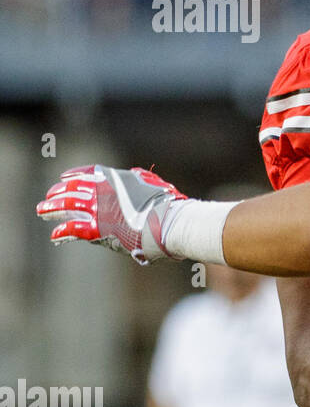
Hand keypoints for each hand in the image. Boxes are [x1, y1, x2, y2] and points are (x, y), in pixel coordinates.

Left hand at [36, 165, 186, 264]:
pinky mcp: (97, 229)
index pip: (89, 172)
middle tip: (49, 197)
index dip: (74, 175)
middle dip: (58, 192)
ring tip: (42, 211)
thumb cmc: (169, 206)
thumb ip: (142, 179)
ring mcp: (98, 209)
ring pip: (67, 206)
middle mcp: (103, 191)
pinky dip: (63, 230)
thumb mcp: (155, 184)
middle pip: (73, 188)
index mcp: (117, 178)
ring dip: (52, 208)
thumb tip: (136, 175)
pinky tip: (55, 234)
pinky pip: (73, 228)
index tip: (64, 177)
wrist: (170, 223)